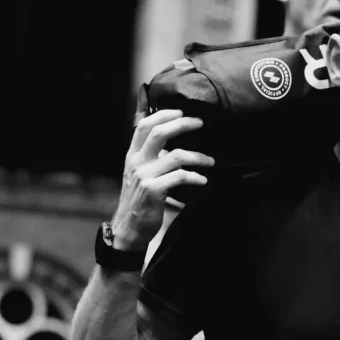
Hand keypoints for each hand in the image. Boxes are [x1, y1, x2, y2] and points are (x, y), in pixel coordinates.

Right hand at [111, 109, 214, 249]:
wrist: (129, 228)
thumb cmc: (139, 201)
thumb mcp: (139, 174)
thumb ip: (151, 158)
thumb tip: (171, 144)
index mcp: (132, 155)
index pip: (143, 126)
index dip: (163, 115)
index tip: (181, 111)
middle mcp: (136, 162)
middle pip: (159, 133)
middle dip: (182, 124)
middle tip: (200, 123)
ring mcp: (144, 176)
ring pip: (175, 156)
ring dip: (197, 156)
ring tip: (210, 161)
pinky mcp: (153, 191)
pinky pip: (180, 177)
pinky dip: (195, 176)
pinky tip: (203, 180)